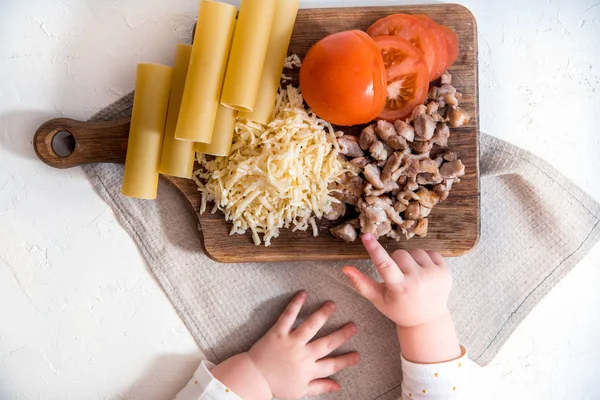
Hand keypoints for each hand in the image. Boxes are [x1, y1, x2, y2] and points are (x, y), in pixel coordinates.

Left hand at [210, 292, 358, 398]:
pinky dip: (295, 304)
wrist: (254, 378)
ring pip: (310, 326)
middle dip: (342, 335)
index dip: (346, 360)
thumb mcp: (300, 391)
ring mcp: (291, 342)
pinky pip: (288, 316)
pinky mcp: (278, 333)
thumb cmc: (276, 385)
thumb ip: (320, 387)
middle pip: (326, 343)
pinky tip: (303, 293)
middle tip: (353, 326)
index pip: (332, 365)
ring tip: (332, 305)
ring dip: (322, 314)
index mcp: (309, 370)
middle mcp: (303, 355)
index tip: (357, 354)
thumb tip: (337, 386)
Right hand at [343, 233, 451, 327]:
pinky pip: (430, 252)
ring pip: (414, 251)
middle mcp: (418, 281)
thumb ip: (361, 283)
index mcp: (399, 288)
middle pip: (399, 254)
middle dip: (396, 261)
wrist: (428, 320)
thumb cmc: (399, 309)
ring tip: (412, 275)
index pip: (384, 264)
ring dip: (410, 259)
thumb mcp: (378, 299)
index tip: (367, 236)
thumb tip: (345, 268)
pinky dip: (424, 259)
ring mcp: (434, 275)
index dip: (374, 249)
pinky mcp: (446, 271)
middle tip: (399, 276)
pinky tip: (424, 273)